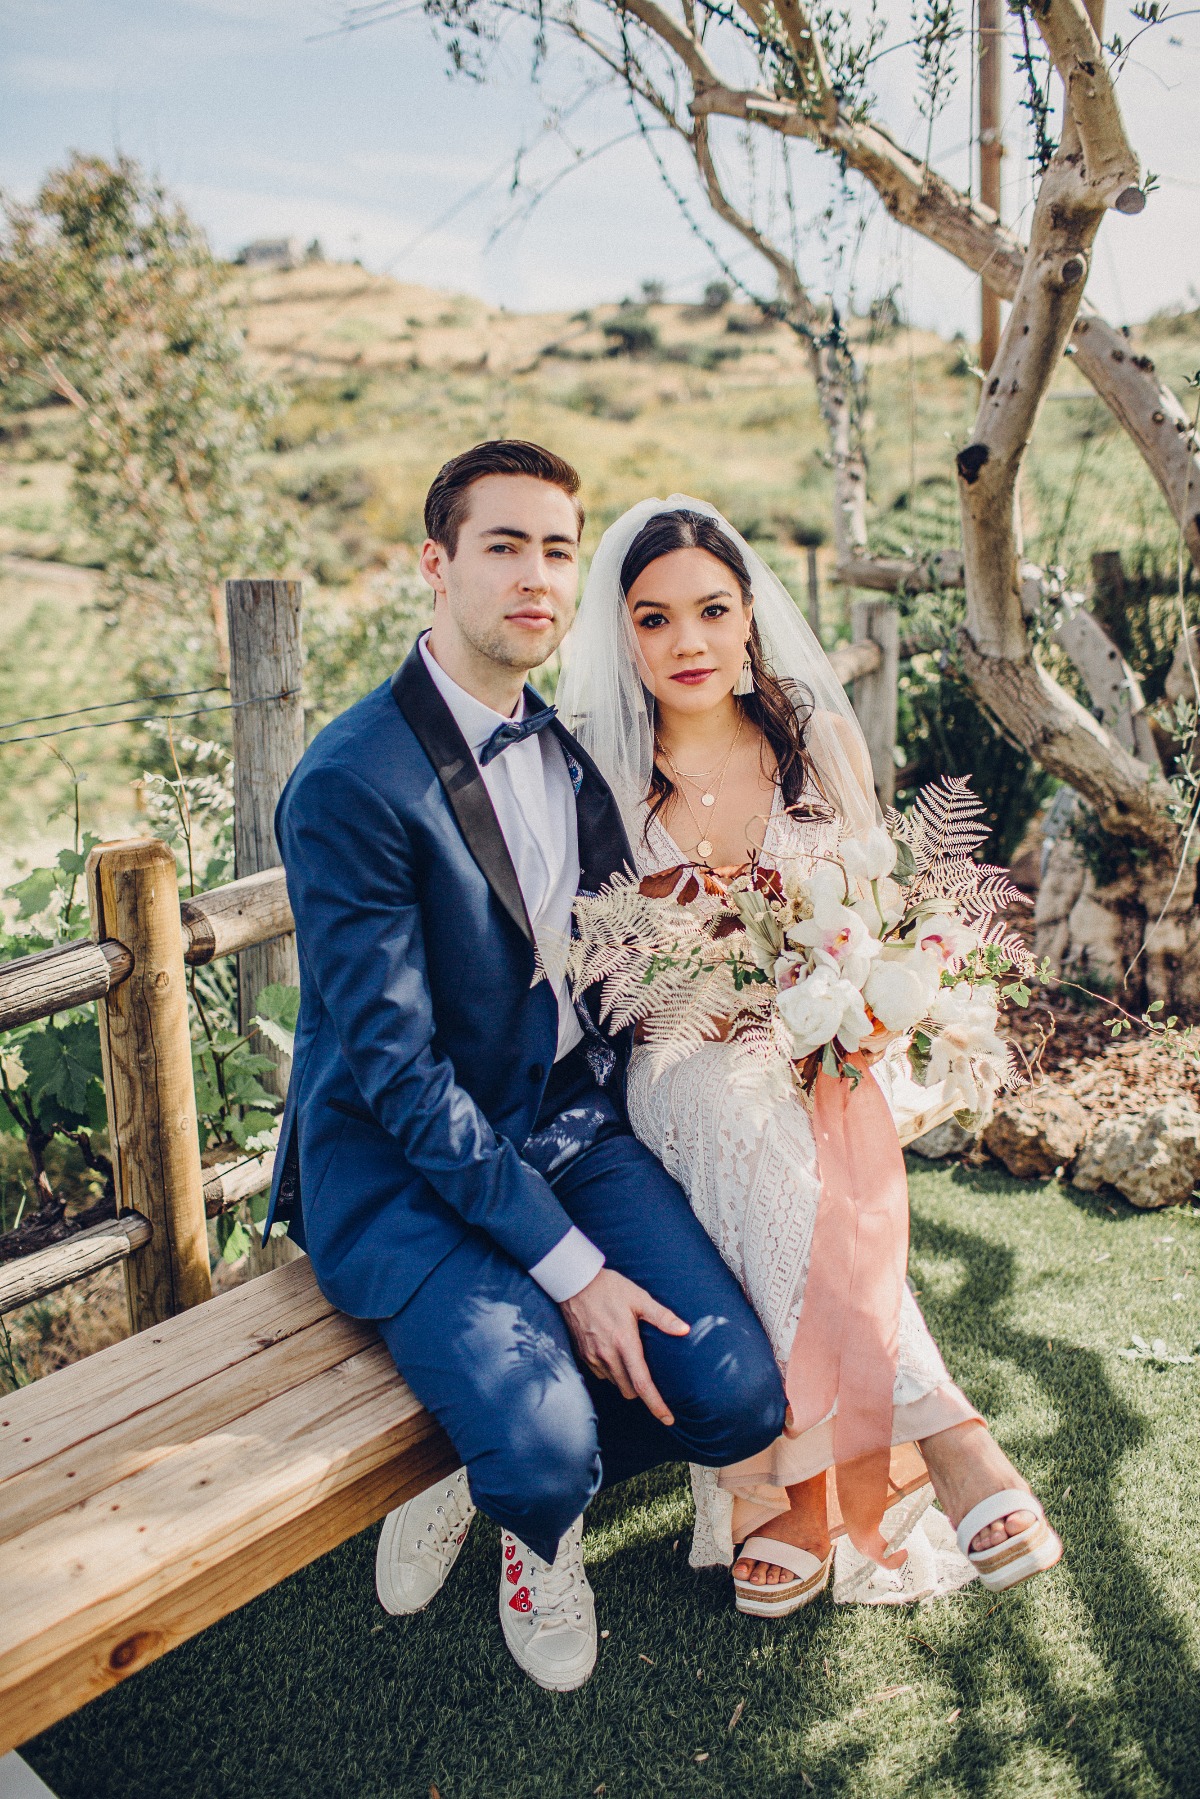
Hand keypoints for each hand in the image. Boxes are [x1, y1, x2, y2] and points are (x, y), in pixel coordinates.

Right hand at [560, 1268, 689, 1427]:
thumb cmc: (609, 1288)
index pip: (642, 1384)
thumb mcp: (639, 1298)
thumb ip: (662, 1317)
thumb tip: (685, 1330)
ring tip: (631, 1360)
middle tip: (650, 1376)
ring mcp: (593, 1356)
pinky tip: (615, 1353)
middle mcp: (607, 1355)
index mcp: (624, 1342)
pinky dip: (611, 1370)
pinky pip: (601, 1373)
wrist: (574, 1283)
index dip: (656, 1405)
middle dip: (641, 1390)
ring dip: (625, 1379)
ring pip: (615, 1383)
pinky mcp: (583, 1355)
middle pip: (629, 1390)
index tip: (668, 1418)